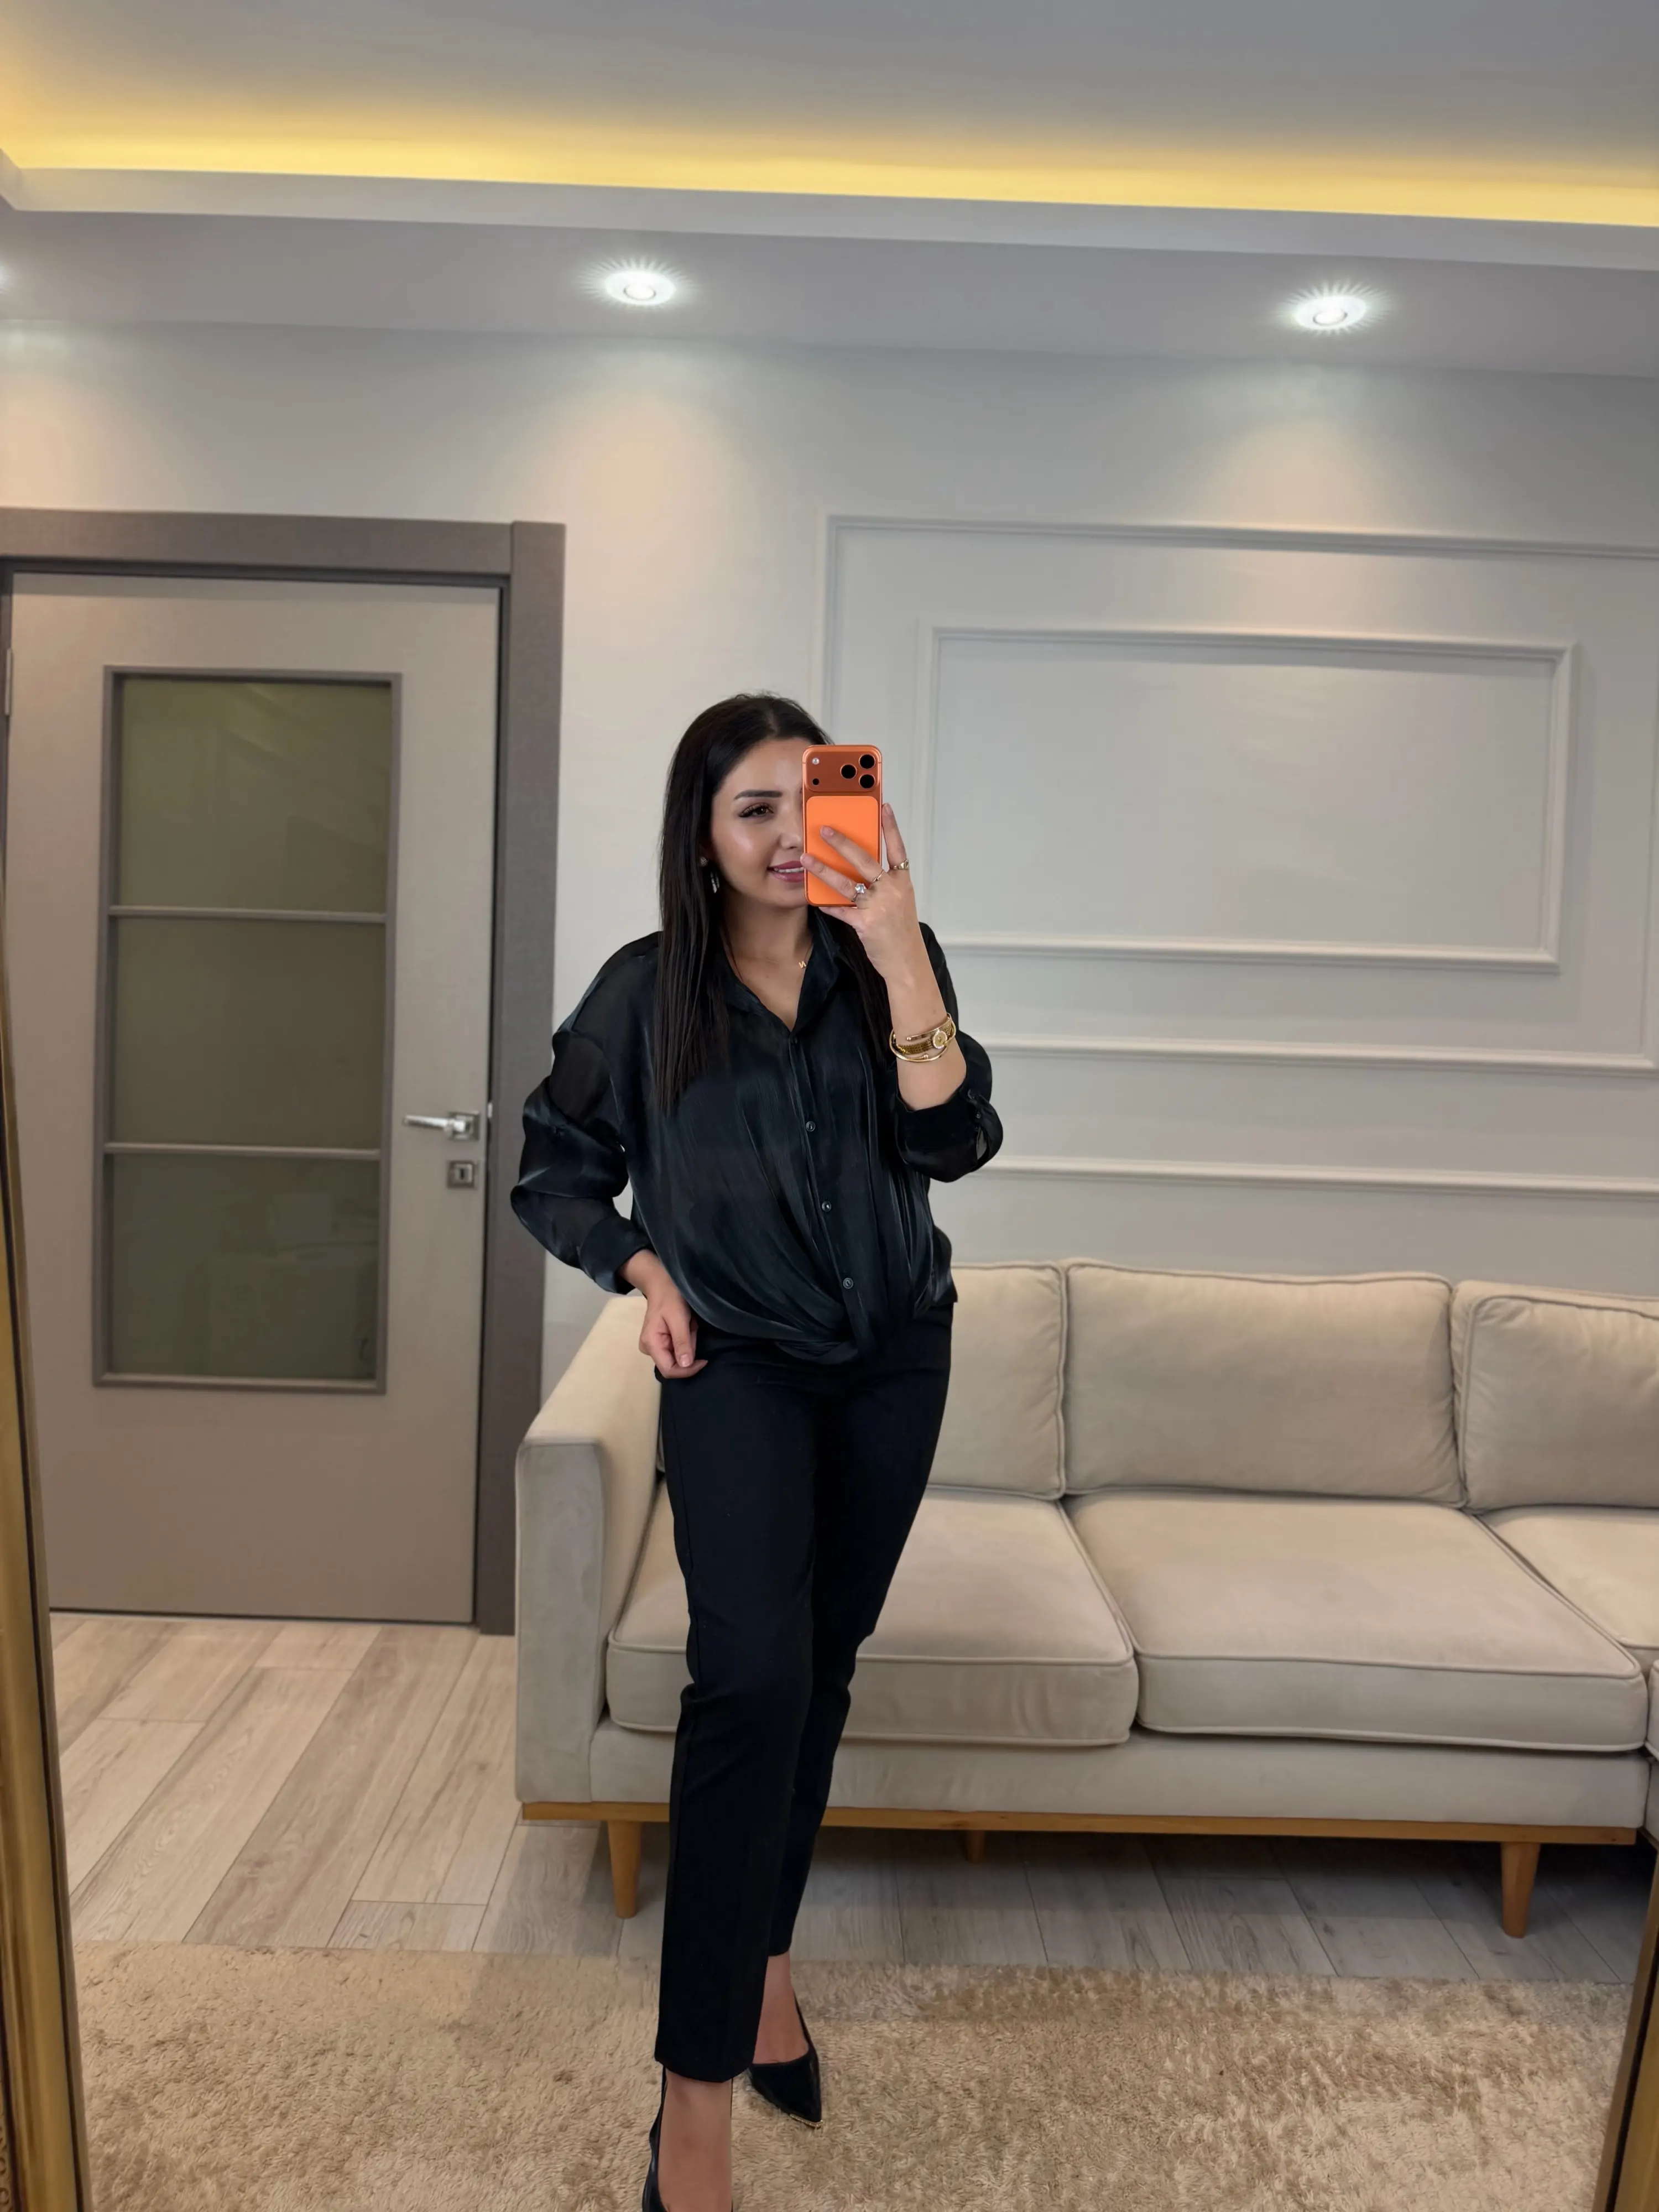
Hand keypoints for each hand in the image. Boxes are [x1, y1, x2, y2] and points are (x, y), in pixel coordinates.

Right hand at [622, 1252, 707, 1376]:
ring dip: (688, 1343)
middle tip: (692, 1329)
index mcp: (651, 1344)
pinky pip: (678, 1348)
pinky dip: (686, 1339)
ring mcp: (654, 1346)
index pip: (668, 1370)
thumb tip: (686, 1365)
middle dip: (688, 1350)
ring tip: (689, 1324)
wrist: (662, 1284)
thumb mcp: (679, 1318)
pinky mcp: (660, 1342)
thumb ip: (682, 1342)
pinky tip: (686, 1326)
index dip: (687, 1370)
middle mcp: (649, 1349)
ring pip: (678, 1356)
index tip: (703, 1360)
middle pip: (674, 1364)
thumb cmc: (670, 1298)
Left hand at [802, 800, 925, 983]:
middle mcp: (892, 891)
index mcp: (902, 883)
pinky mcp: (866, 924)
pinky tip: (814, 899)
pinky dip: (827, 905)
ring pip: (847, 883)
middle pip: (865, 860)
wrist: (908, 964)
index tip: (884, 806)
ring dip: (824, 870)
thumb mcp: (900, 903)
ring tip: (806, 858)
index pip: (898, 849)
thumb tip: (861, 871)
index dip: (891, 827)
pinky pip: (841, 910)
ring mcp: (879, 907)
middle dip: (843, 843)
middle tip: (824, 829)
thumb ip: (884, 885)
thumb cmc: (902, 933)